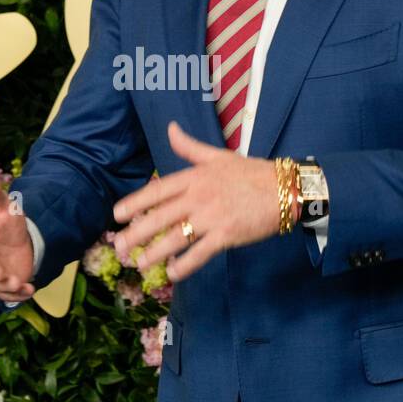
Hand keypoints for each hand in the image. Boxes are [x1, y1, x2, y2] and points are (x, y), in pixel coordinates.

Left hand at [112, 120, 280, 281]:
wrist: (285, 189)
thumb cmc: (251, 173)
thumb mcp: (218, 156)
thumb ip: (189, 147)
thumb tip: (170, 128)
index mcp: (195, 177)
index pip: (158, 190)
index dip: (135, 202)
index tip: (117, 214)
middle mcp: (199, 196)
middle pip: (160, 216)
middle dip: (137, 233)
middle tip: (119, 247)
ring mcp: (212, 217)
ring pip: (176, 237)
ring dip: (155, 252)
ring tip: (139, 263)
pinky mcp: (227, 235)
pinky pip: (200, 252)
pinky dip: (185, 265)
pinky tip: (173, 273)